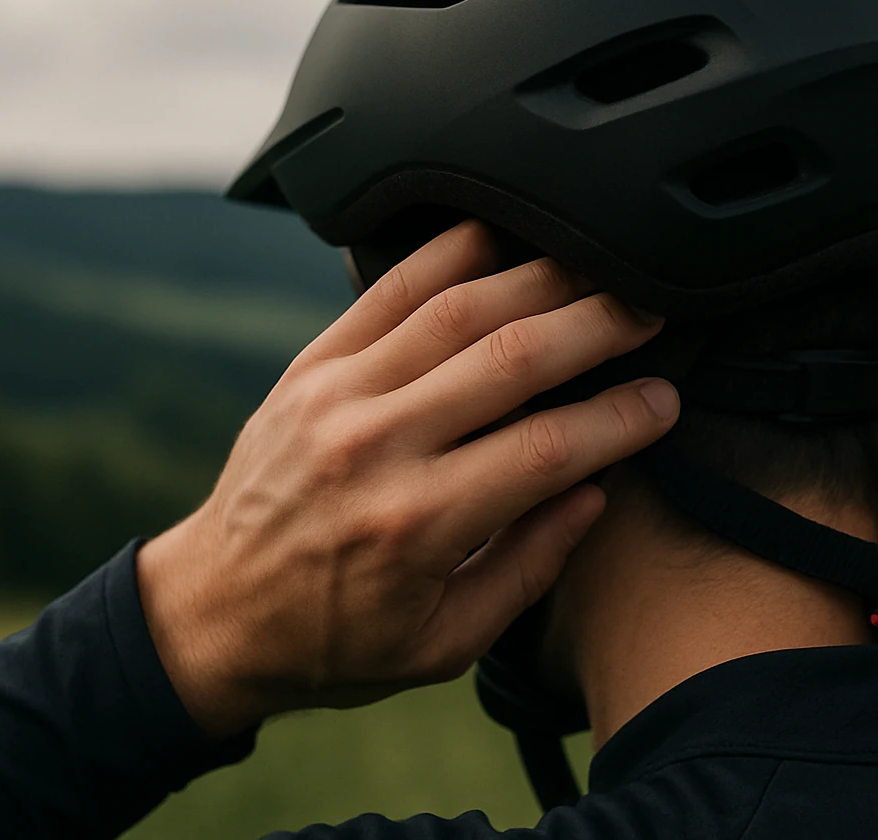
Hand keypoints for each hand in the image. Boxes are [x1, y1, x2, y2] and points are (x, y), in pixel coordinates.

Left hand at [137, 220, 678, 737]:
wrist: (211, 615)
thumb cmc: (337, 641)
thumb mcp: (444, 643)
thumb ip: (528, 567)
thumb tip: (595, 490)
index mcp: (417, 525)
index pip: (548, 449)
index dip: (620, 419)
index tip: (667, 401)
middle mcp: (376, 447)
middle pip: (513, 359)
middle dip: (599, 325)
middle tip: (654, 309)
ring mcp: (337, 396)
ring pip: (459, 309)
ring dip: (543, 279)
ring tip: (600, 269)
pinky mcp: (311, 366)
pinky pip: (389, 288)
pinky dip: (451, 253)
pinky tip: (505, 234)